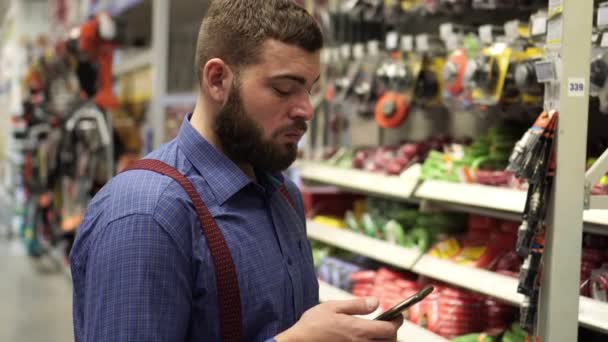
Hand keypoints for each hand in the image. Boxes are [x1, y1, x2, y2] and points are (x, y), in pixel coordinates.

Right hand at [275, 297, 403, 341]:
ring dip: (383, 340)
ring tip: (376, 331)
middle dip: (392, 332)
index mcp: (358, 330)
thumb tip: (376, 302)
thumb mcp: (333, 307)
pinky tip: (364, 338)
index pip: (389, 329)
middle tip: (388, 323)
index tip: (397, 316)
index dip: (397, 322)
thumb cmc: (313, 324)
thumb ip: (357, 305)